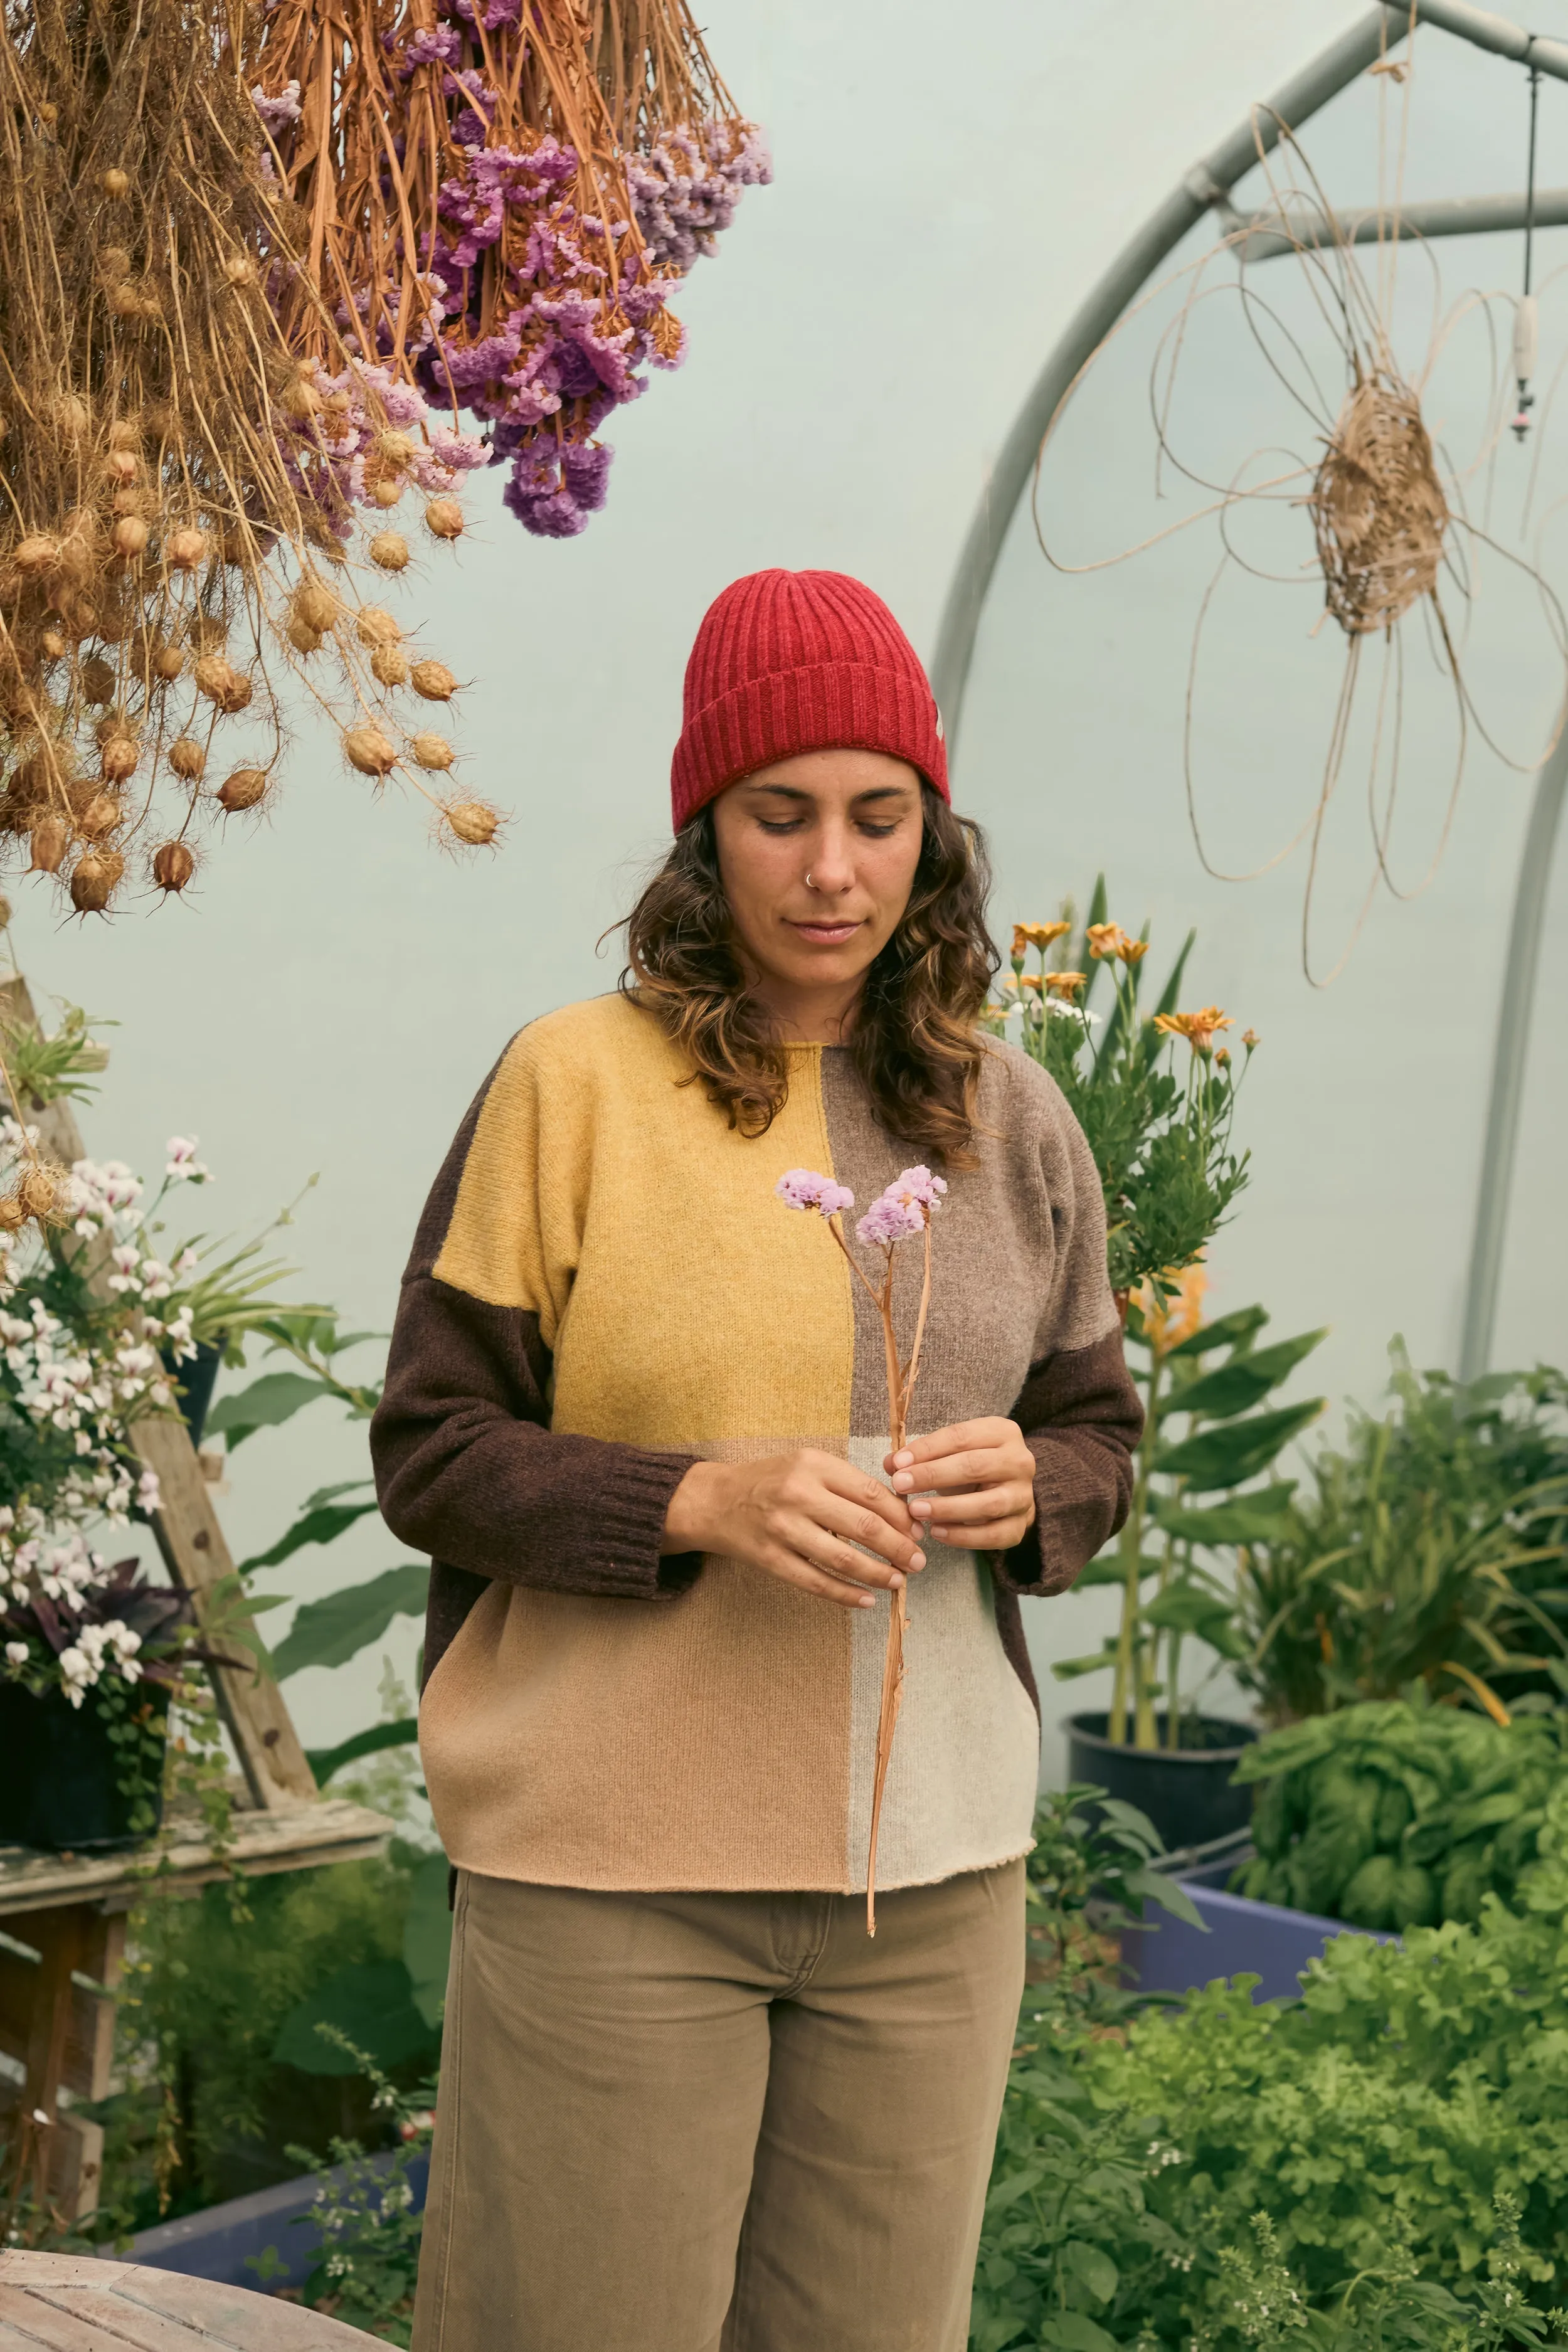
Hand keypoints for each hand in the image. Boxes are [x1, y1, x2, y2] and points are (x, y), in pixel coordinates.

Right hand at [660, 1450, 923, 1609]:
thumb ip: (849, 1486)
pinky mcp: (770, 1558)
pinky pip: (816, 1582)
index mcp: (813, 1465)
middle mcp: (798, 1494)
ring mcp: (782, 1529)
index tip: (918, 1532)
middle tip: (918, 1562)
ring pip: (843, 1559)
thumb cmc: (771, 1481)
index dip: (901, 1517)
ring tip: (898, 1580)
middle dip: (899, 1548)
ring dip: (878, 1574)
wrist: (714, 1500)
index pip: (871, 1493)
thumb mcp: (808, 1466)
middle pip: (864, 1527)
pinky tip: (866, 1599)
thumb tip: (901, 1518)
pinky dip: (846, 1594)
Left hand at [883, 1417, 1037, 1550]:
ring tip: (916, 1511)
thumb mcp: (949, 1454)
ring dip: (947, 1508)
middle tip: (900, 1485)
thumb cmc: (972, 1467)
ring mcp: (1023, 1496)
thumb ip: (920, 1457)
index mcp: (1002, 1432)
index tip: (898, 1463)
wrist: (1008, 1493)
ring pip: (987, 1504)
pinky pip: (993, 1535)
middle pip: (974, 1467)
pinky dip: (963, 1536)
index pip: (961, 1437)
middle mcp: (1020, 1461)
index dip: (926, 1450)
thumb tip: (891, 1464)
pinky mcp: (1021, 1526)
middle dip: (933, 1476)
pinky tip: (937, 1532)